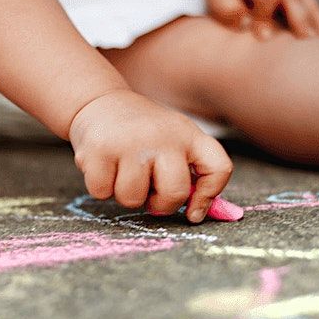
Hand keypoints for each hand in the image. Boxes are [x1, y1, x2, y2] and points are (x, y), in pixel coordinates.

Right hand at [69, 90, 232, 222]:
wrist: (99, 101)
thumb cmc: (141, 133)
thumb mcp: (172, 142)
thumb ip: (189, 175)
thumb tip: (197, 216)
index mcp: (188, 135)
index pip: (219, 168)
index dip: (209, 197)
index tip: (193, 212)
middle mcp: (163, 136)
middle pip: (175, 193)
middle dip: (160, 204)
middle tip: (149, 192)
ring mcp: (131, 142)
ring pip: (133, 199)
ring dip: (125, 195)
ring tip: (122, 172)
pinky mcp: (100, 149)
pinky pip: (102, 192)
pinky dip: (101, 187)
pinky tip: (104, 166)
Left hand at [202, 0, 318, 38]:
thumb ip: (226, 7)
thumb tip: (244, 22)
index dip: (265, 15)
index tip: (261, 36)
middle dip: (297, 19)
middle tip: (302, 40)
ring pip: (309, 5)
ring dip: (314, 25)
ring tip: (318, 46)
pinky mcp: (303, 2)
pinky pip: (317, 14)